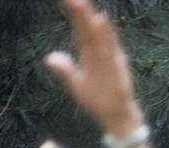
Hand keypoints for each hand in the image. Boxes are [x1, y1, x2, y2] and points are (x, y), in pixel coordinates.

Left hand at [45, 0, 149, 147]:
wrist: (115, 116)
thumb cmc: (98, 98)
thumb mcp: (76, 85)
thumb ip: (64, 71)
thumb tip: (50, 58)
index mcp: (90, 54)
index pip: (81, 30)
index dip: (75, 14)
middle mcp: (101, 53)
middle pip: (91, 30)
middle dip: (84, 14)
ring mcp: (111, 61)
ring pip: (102, 39)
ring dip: (97, 24)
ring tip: (90, 10)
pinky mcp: (117, 72)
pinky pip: (111, 54)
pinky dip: (108, 39)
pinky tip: (103, 25)